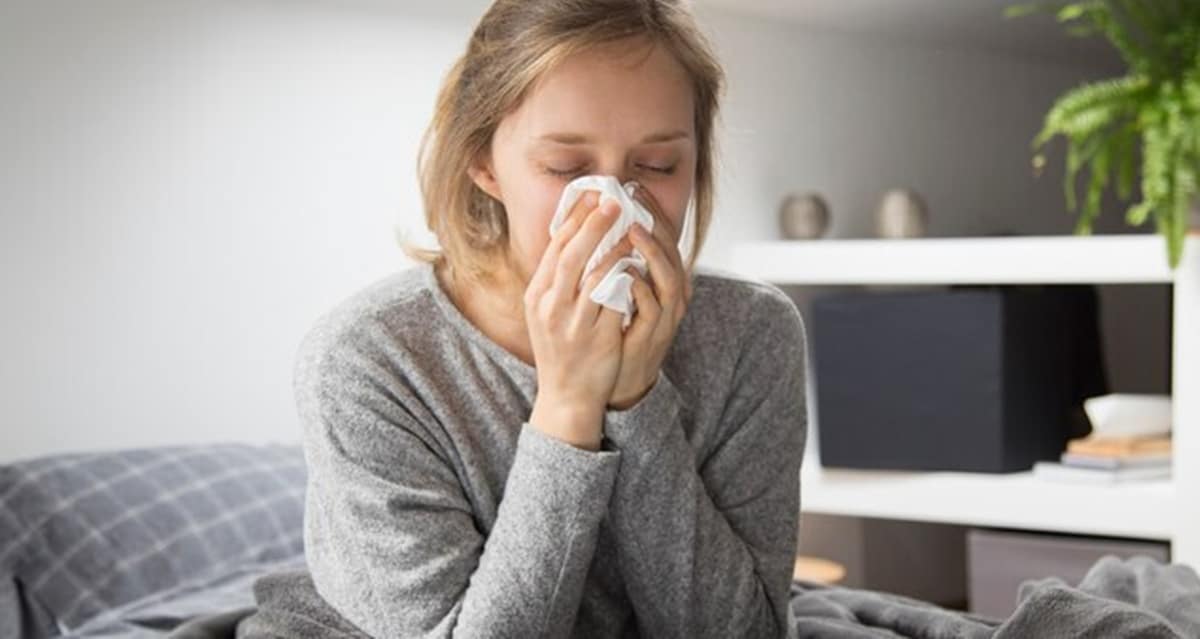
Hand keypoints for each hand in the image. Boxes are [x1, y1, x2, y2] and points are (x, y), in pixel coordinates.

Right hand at [525, 190, 631, 449]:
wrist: (566, 396)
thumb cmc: (561, 350)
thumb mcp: (547, 312)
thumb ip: (558, 279)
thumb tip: (575, 237)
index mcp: (537, 295)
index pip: (555, 248)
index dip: (574, 218)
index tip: (591, 195)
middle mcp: (550, 306)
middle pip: (571, 255)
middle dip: (593, 224)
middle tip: (613, 200)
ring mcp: (572, 323)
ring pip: (593, 275)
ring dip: (612, 247)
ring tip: (630, 227)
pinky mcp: (596, 337)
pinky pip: (612, 300)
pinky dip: (624, 277)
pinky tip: (636, 263)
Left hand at [607, 185, 692, 410]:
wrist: (616, 381)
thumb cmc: (615, 331)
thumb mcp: (617, 290)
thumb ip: (614, 261)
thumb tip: (595, 225)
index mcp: (661, 280)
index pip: (661, 237)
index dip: (650, 211)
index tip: (632, 187)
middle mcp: (670, 295)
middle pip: (671, 251)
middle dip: (654, 223)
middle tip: (634, 199)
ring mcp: (664, 317)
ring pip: (669, 278)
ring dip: (652, 253)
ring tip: (633, 230)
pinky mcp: (653, 336)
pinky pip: (652, 309)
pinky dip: (641, 290)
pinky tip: (626, 273)